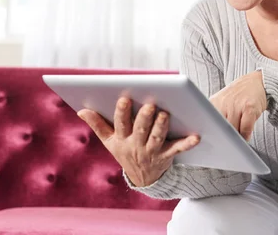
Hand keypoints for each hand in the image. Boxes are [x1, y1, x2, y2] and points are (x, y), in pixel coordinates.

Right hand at [77, 97, 199, 186]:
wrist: (142, 179)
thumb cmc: (125, 151)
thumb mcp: (109, 141)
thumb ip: (97, 125)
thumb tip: (81, 110)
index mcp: (121, 139)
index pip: (120, 124)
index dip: (122, 112)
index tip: (124, 98)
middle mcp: (136, 145)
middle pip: (141, 130)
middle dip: (144, 118)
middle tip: (149, 104)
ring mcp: (152, 152)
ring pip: (157, 138)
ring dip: (161, 126)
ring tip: (165, 114)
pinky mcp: (166, 156)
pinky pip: (177, 149)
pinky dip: (187, 143)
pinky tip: (196, 136)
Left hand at [209, 70, 266, 140]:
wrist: (255, 82)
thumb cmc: (237, 96)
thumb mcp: (222, 102)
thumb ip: (215, 116)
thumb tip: (212, 137)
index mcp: (214, 102)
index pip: (207, 121)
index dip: (208, 132)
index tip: (210, 141)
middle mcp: (224, 102)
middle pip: (220, 127)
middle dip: (222, 138)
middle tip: (225, 145)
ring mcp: (237, 104)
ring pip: (233, 129)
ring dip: (235, 138)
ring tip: (237, 141)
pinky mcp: (250, 107)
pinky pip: (246, 128)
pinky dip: (245, 135)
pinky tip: (246, 136)